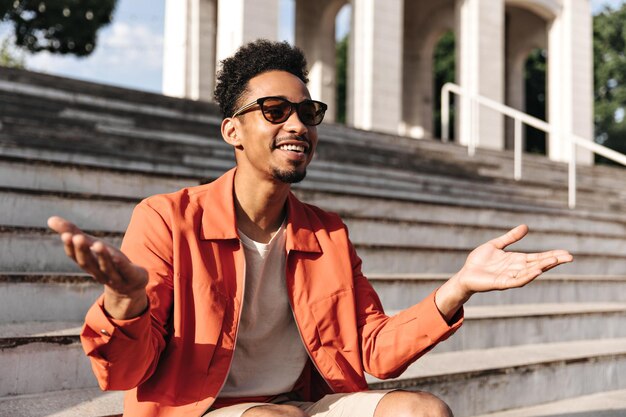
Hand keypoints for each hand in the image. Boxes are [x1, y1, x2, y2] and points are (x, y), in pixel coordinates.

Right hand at [47, 216, 148, 318]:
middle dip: (82, 250)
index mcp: (89, 264)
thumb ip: (73, 232)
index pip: (76, 257)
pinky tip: (117, 256)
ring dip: (101, 256)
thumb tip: (49, 219)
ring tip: (97, 243)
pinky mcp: (131, 277)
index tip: (65, 235)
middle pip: (88, 263)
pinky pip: (125, 271)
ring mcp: (115, 277)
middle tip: (77, 237)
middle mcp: (99, 273)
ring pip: (107, 268)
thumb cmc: (108, 261)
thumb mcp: (92, 245)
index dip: (70, 247)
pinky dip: (120, 265)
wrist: (132, 284)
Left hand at [436, 224, 572, 320]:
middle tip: (570, 257)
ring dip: (543, 266)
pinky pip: (517, 280)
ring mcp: (511, 277)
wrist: (465, 274)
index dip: (551, 255)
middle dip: (553, 261)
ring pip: (531, 272)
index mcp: (517, 260)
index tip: (566, 253)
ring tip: (556, 261)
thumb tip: (526, 227)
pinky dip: (528, 276)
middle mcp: (517, 269)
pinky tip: (537, 270)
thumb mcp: (496, 245)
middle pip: (539, 264)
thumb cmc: (479, 261)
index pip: (538, 257)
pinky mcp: (502, 283)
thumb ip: (510, 237)